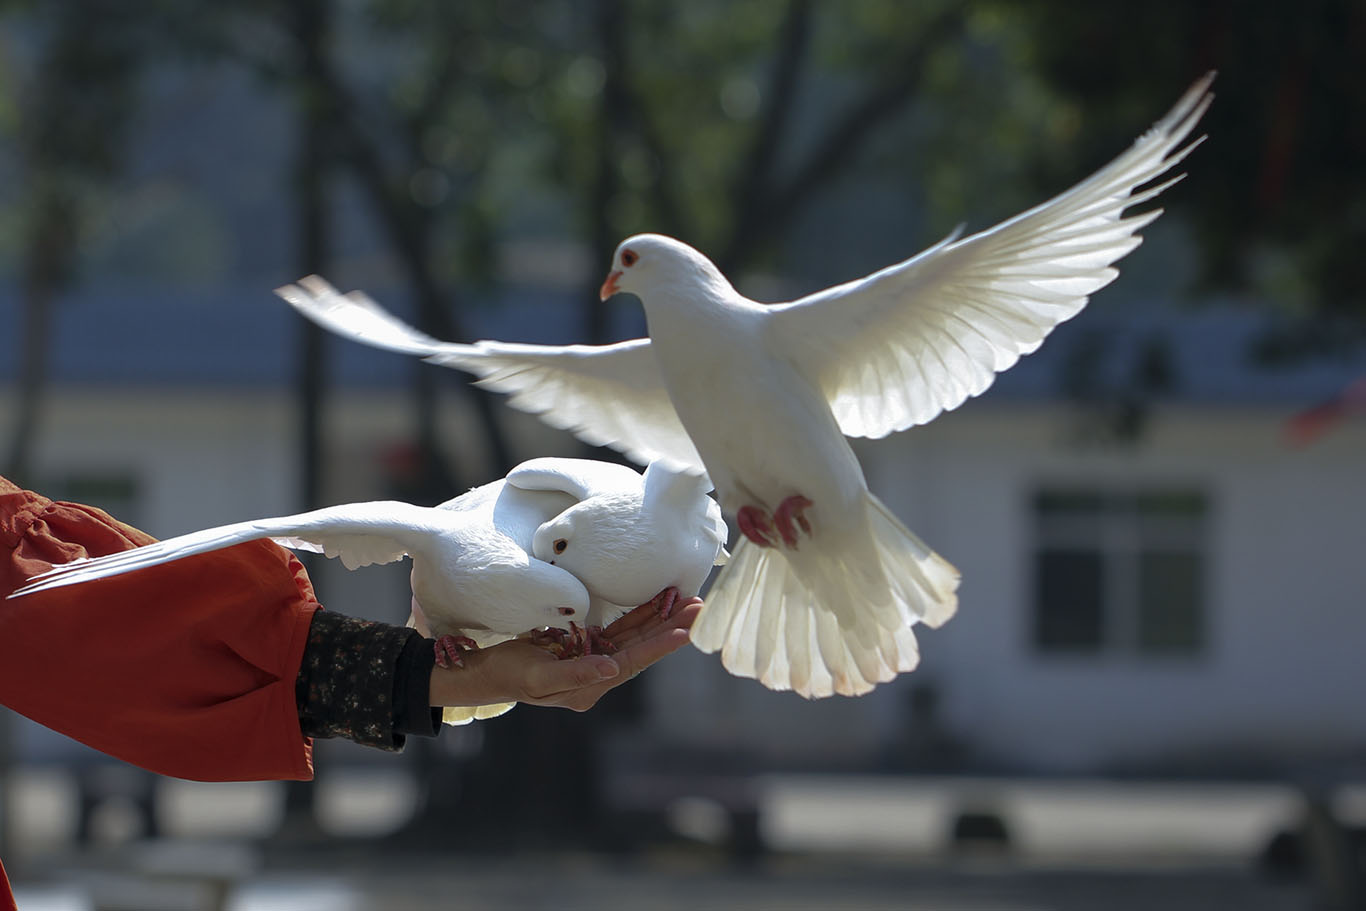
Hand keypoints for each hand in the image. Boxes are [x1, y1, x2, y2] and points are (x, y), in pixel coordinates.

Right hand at [429, 597, 702, 711]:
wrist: (485, 673)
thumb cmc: (508, 675)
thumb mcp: (537, 677)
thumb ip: (576, 674)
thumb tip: (611, 670)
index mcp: (590, 687)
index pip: (632, 662)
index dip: (659, 645)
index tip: (686, 630)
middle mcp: (598, 675)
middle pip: (641, 647)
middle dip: (671, 626)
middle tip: (701, 606)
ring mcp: (593, 660)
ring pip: (634, 635)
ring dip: (660, 617)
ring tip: (688, 599)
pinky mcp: (586, 646)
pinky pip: (619, 629)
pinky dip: (638, 614)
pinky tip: (657, 601)